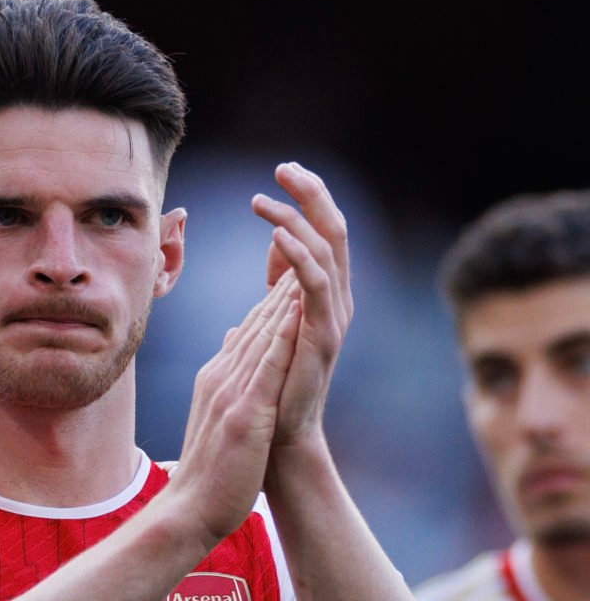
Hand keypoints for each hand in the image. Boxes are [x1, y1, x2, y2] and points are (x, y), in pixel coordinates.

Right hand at [170, 269, 301, 543]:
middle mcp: (221, 379)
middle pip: (258, 324)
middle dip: (282, 284)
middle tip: (303, 243)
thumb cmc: (208, 472)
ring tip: (304, 262)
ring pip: (262, 336)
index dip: (274, 298)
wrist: (190, 510)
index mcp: (217, 380)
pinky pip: (266, 368)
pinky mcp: (243, 415)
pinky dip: (281, 336)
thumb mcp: (216, 418)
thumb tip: (235, 343)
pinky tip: (295, 312)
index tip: (295, 268)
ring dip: (284, 297)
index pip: (250, 332)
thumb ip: (225, 379)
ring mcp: (230, 395)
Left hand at [251, 162, 353, 447]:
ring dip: (294, 218)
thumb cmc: (274, 381)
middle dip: (311, 193)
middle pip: (334, 229)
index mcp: (326, 292)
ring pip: (326, 250)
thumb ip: (280, 281)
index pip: (325, 230)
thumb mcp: (276, 317)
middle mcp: (338, 298)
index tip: (282, 170)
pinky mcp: (321, 334)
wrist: (280, 434)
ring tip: (262, 199)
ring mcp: (333, 315)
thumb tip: (276, 241)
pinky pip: (314, 284)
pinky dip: (297, 255)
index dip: (309, 197)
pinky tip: (276, 235)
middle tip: (283, 166)